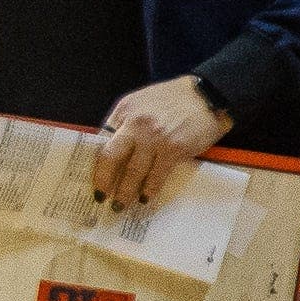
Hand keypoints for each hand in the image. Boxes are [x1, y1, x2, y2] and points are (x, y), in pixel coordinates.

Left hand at [93, 76, 227, 208]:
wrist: (207, 95)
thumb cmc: (173, 99)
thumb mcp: (141, 101)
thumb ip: (125, 121)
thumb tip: (111, 146)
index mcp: (123, 111)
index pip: (101, 140)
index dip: (95, 160)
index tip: (92, 177)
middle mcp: (135, 124)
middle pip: (111, 157)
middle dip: (104, 180)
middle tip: (100, 197)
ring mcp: (154, 138)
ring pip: (133, 171)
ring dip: (125, 191)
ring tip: (120, 205)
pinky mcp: (174, 149)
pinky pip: (157, 174)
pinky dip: (150, 189)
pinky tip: (144, 198)